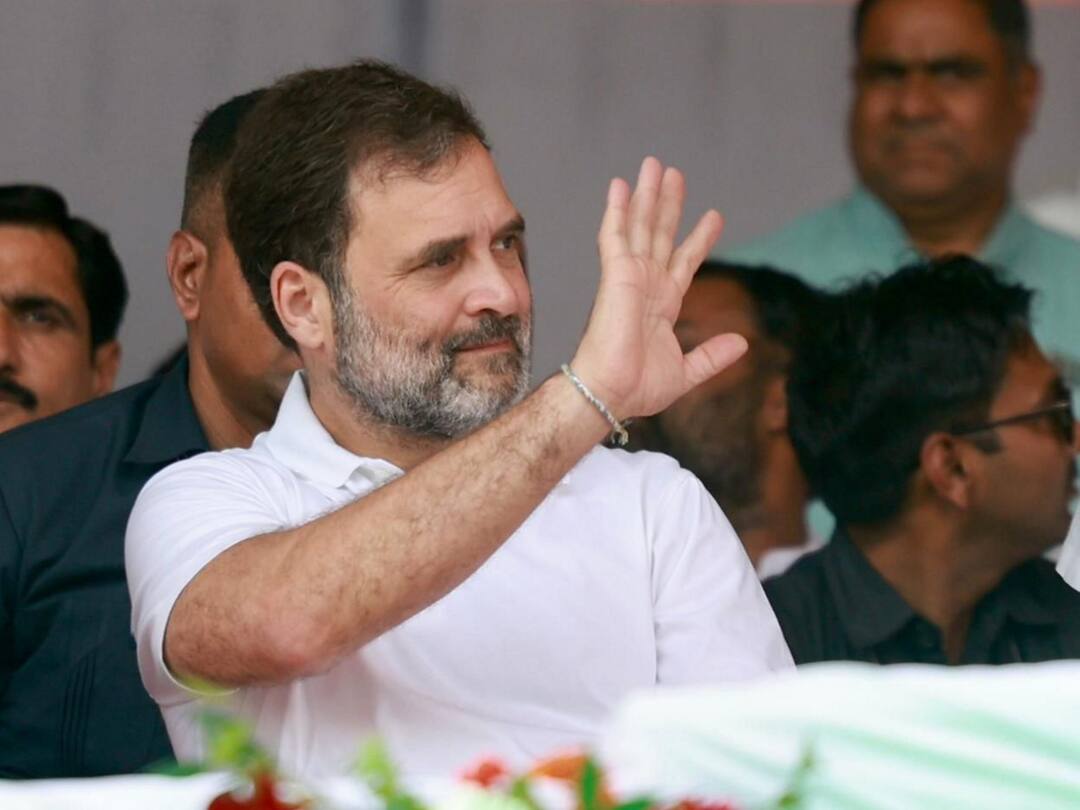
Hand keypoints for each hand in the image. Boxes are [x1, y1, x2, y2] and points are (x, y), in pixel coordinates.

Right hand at [570, 157, 747, 418]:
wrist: (611, 392)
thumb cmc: (637, 387)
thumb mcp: (687, 371)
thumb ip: (712, 355)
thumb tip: (742, 343)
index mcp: (663, 304)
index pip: (684, 261)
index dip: (699, 238)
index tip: (715, 215)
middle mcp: (646, 285)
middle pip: (660, 233)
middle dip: (668, 203)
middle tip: (675, 173)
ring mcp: (629, 277)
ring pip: (640, 226)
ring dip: (647, 195)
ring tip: (655, 165)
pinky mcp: (615, 275)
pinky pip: (615, 235)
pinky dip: (617, 209)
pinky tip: (620, 185)